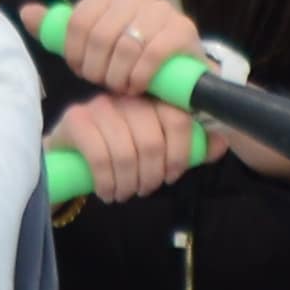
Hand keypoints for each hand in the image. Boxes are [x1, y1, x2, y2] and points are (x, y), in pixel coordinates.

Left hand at [43, 0, 202, 95]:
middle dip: (95, 67)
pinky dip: (140, 75)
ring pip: (125, 45)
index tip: (80, 69)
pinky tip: (137, 86)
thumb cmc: (125, 58)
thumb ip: (59, 29)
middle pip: (100, 34)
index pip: (78, 20)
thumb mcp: (89, 44)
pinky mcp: (183, 30)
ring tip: (119, 87)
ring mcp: (163, 10)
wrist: (173, 72)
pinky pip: (152, 53)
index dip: (74, 51)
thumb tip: (26, 12)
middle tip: (100, 83)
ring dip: (117, 75)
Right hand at [54, 93, 200, 202]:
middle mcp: (128, 96)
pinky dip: (107, 182)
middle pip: (153, 140)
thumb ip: (191, 146)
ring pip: (127, 152)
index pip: (178, 119)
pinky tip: (107, 192)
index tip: (171, 176)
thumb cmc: (119, 148)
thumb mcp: (158, 148)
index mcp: (152, 97)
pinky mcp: (76, 119)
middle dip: (151, 176)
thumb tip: (221, 143)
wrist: (68, 152)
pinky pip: (99, 156)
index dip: (180, 154)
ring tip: (125, 193)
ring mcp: (100, 104)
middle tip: (144, 190)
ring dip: (128, 183)